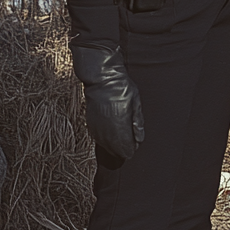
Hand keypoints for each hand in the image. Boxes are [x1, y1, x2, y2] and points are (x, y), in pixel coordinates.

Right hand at [70, 44, 143, 164]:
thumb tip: (139, 139)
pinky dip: (106, 141)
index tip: (135, 146)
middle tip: (130, 146)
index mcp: (120, 124)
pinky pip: (98, 138)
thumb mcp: (136, 103)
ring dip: (114, 146)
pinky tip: (111, 137)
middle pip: (115, 149)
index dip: (132, 149)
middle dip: (123, 149)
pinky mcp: (90, 123)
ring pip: (106, 145)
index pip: (126, 146)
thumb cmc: (122, 88)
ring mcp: (97, 127)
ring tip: (122, 143)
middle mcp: (107, 129)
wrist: (101, 79)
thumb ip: (137, 122)